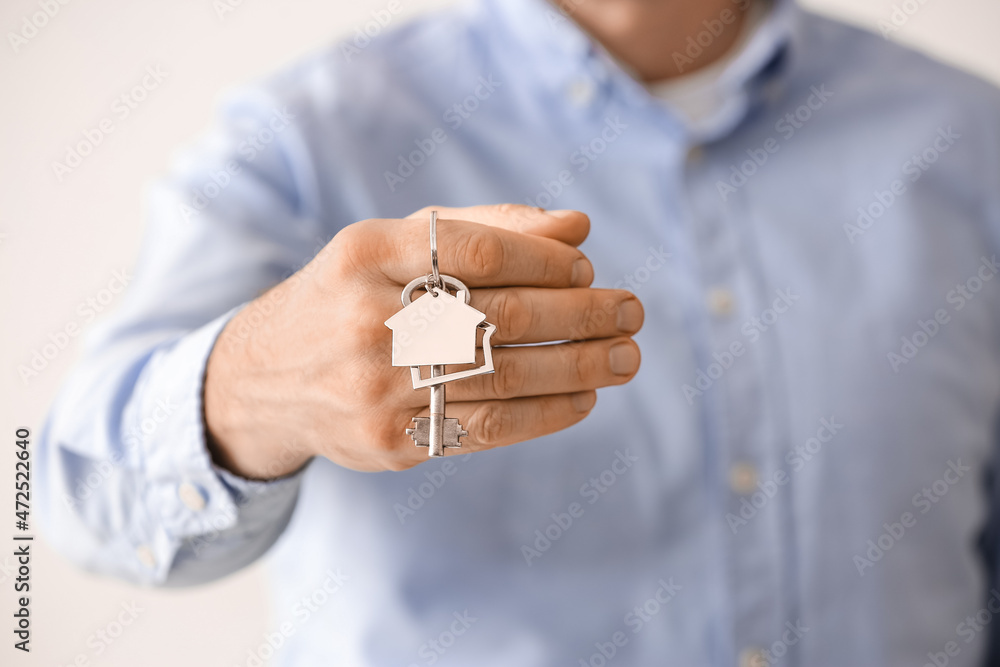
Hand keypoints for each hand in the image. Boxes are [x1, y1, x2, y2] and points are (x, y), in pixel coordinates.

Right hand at [203, 204, 642, 476]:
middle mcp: (366, 319)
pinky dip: (543, 416)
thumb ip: (486, 229)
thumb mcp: (397, 244)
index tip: (587, 272)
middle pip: (496, 317)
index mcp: (365, 253)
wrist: (267, 378)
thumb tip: (579, 227)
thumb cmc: (353, 295)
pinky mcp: (387, 443)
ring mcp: (374, 388)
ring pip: (498, 379)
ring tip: (625, 358)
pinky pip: (482, 429)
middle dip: (578, 317)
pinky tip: (582, 399)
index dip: (543, 261)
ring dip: (577, 369)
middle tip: (632, 312)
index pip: (475, 251)